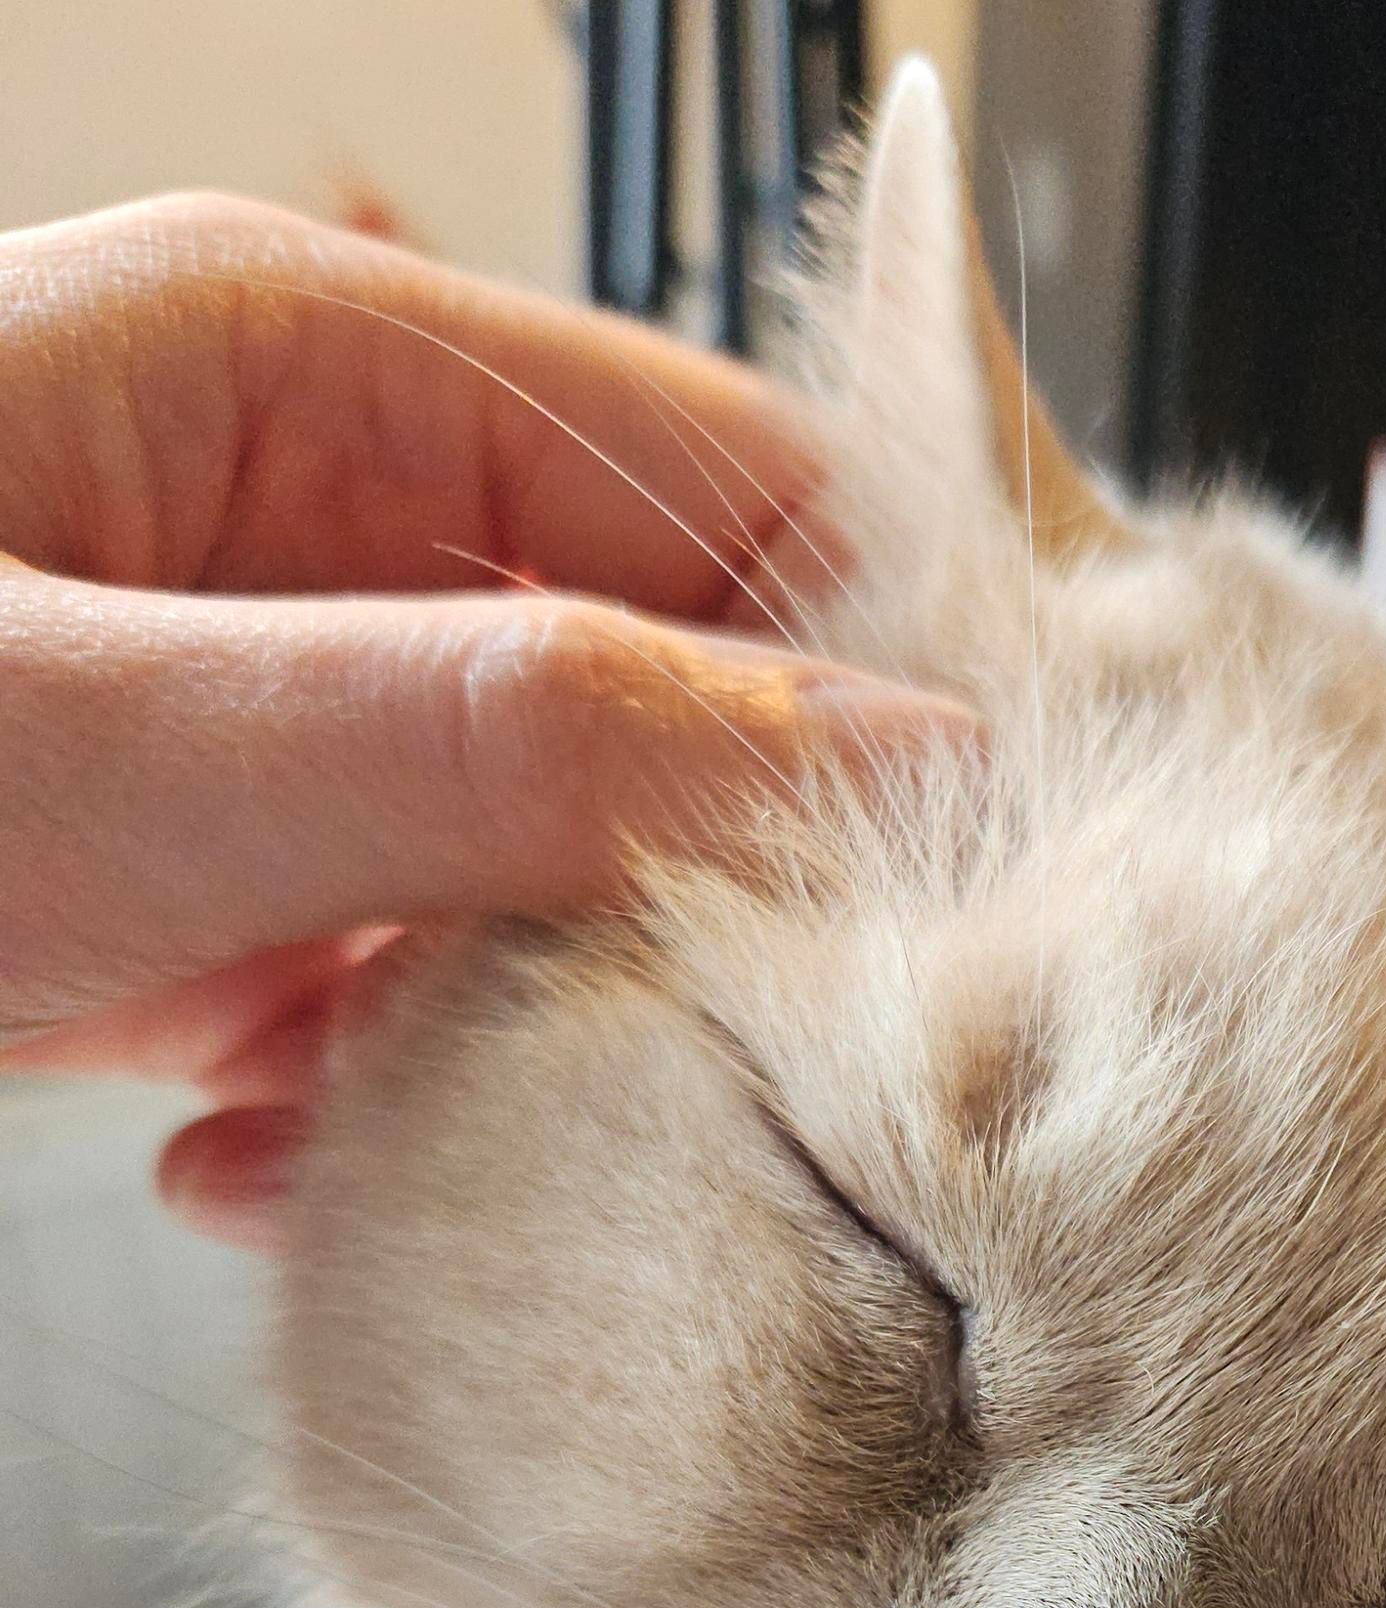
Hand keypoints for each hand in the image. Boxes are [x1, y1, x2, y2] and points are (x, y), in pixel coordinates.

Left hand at [0, 194, 948, 1244]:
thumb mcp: (142, 746)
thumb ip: (515, 739)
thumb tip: (875, 757)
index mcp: (303, 369)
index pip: (728, 487)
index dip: (869, 680)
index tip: (941, 889)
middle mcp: (297, 521)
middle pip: (648, 709)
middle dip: (663, 914)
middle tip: (660, 1080)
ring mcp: (256, 706)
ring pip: (523, 880)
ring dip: (490, 1043)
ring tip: (362, 1132)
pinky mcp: (197, 873)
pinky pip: (374, 989)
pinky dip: (344, 1104)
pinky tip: (243, 1158)